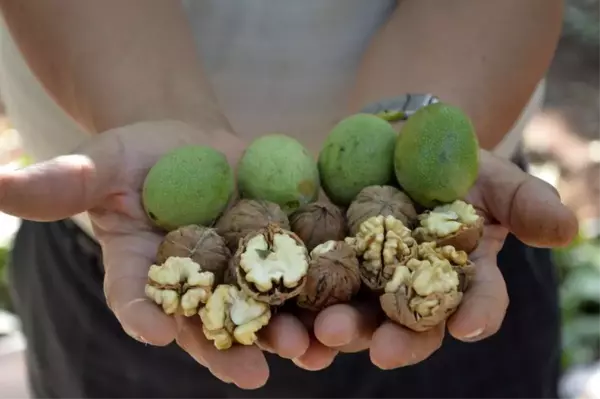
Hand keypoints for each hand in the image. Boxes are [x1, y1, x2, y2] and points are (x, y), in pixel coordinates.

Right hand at [0, 120, 312, 388]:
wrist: (191, 146)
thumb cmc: (138, 157)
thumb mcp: (101, 163)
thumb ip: (66, 181)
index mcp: (145, 271)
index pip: (137, 299)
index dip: (144, 315)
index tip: (156, 330)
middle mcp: (195, 284)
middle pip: (210, 322)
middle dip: (230, 346)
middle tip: (252, 373)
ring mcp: (242, 270)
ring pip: (263, 311)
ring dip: (287, 334)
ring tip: (309, 352)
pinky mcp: (283, 247)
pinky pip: (303, 275)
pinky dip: (323, 294)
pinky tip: (342, 313)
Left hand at [283, 149, 578, 370]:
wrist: (394, 145)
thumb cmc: (449, 163)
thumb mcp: (489, 174)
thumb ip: (524, 202)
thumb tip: (566, 231)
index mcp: (457, 277)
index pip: (475, 302)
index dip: (476, 313)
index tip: (468, 324)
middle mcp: (411, 293)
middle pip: (408, 326)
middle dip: (396, 340)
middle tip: (381, 350)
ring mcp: (365, 285)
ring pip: (354, 320)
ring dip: (337, 335)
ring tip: (318, 340)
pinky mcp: (322, 268)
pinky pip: (308, 296)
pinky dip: (294, 313)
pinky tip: (281, 324)